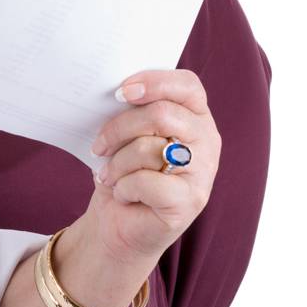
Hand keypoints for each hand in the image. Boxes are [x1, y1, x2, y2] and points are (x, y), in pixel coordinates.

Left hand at [64, 69, 221, 297]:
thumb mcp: (128, 136)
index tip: (119, 92)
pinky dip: (124, 188)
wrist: (121, 224)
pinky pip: (147, 182)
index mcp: (196, 116)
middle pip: (161, 114)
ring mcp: (203, 172)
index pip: (187, 85)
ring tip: (108, 175)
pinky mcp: (190, 201)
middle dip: (119, 128)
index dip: (153, 82)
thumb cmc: (125, 172)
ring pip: (148, 148)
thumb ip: (133, 111)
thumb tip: (115, 94)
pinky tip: (123, 194)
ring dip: (116, 163)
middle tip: (99, 146)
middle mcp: (207, 140)